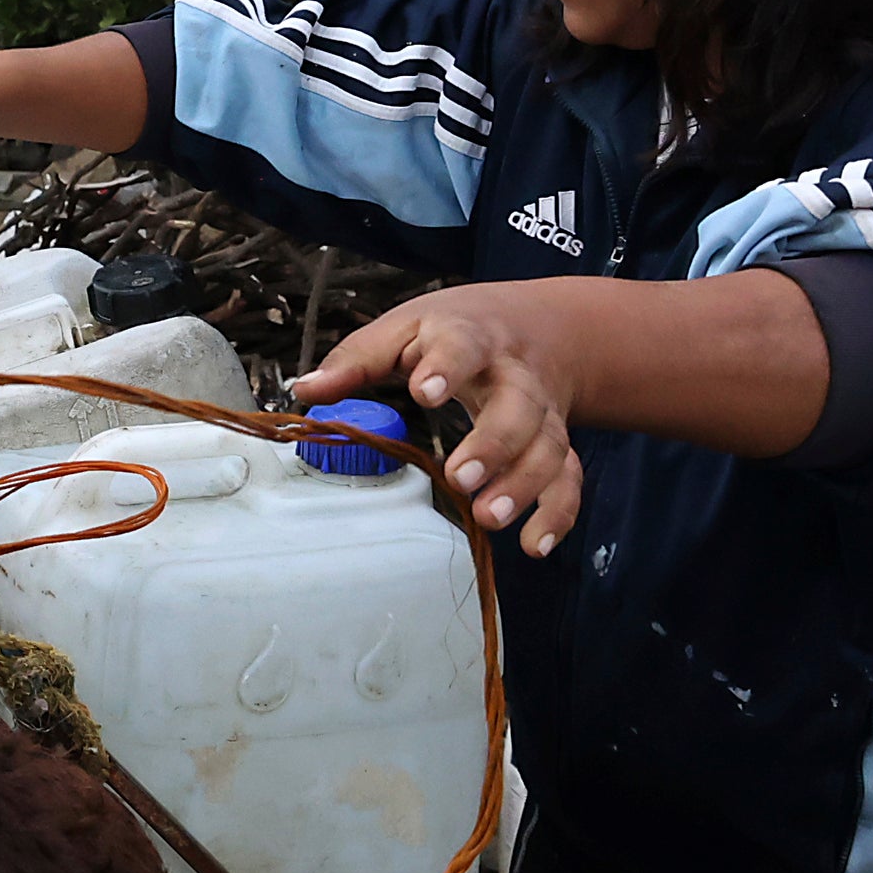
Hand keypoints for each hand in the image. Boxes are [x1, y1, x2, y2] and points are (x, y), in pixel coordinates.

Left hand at [295, 286, 586, 556]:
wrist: (539, 327)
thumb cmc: (456, 330)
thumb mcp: (404, 328)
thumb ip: (357, 359)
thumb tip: (305, 391)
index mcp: (470, 338)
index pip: (463, 346)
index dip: (447, 367)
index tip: (426, 391)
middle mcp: (515, 376)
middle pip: (519, 406)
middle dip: (494, 443)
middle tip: (459, 477)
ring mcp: (542, 412)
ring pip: (548, 446)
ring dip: (523, 485)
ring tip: (488, 516)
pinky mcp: (557, 442)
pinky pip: (568, 477)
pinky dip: (557, 512)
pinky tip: (534, 545)